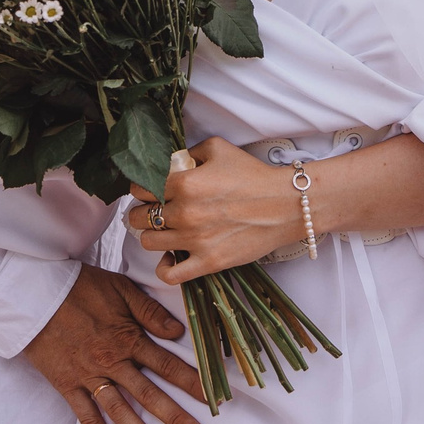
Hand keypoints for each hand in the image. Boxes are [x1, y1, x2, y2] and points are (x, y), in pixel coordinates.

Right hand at [22, 266, 206, 423]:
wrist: (34, 295)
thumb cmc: (79, 288)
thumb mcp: (120, 289)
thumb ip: (149, 311)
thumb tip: (178, 331)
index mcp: (127, 337)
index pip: (166, 364)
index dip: (190, 381)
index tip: (211, 397)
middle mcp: (111, 361)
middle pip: (149, 394)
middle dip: (175, 416)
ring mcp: (89, 377)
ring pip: (120, 411)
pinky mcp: (68, 386)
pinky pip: (87, 418)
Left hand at [127, 139, 300, 282]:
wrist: (284, 205)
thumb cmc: (253, 176)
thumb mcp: (218, 149)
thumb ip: (189, 152)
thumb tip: (171, 161)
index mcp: (184, 183)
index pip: (140, 188)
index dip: (141, 189)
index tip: (149, 191)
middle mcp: (185, 213)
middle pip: (139, 217)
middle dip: (142, 211)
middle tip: (154, 210)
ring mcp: (195, 240)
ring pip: (148, 242)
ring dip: (152, 235)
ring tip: (164, 230)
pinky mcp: (208, 262)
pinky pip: (170, 274)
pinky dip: (164, 268)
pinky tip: (170, 258)